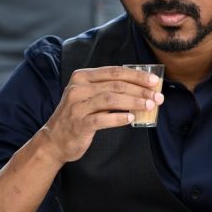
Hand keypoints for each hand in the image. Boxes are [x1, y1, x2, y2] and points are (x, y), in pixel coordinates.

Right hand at [39, 66, 163, 163]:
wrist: (54, 139)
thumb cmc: (78, 116)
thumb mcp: (89, 96)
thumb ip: (109, 89)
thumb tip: (142, 88)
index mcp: (82, 77)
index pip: (114, 72)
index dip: (136, 76)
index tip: (154, 81)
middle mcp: (78, 88)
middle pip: (116, 85)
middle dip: (140, 90)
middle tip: (157, 96)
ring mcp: (77, 106)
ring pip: (111, 99)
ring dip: (134, 102)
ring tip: (150, 106)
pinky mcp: (78, 123)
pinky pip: (102, 119)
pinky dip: (119, 118)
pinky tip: (131, 119)